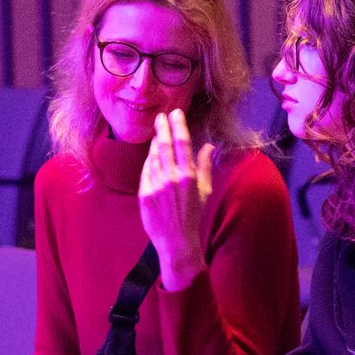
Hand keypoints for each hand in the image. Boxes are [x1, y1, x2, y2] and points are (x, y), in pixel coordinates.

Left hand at [138, 108, 213, 291]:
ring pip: (153, 157)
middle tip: (160, 117)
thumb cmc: (193, 215)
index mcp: (190, 176)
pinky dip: (149, 163)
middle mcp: (172, 178)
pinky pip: (146, 172)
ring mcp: (156, 186)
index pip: (183, 143)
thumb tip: (209, 146)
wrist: (177, 241)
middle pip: (165, 145)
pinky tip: (152, 158)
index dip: (178, 125)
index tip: (175, 113)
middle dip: (162, 128)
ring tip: (158, 137)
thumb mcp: (204, 190)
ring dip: (155, 145)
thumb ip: (205, 166)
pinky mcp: (144, 194)